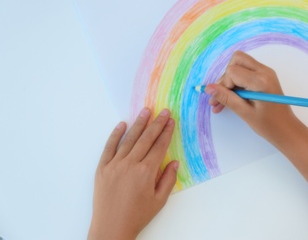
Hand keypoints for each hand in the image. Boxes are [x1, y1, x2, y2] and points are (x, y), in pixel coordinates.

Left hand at [88, 108, 178, 239]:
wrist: (111, 227)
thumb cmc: (137, 215)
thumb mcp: (159, 200)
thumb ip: (168, 179)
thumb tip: (175, 162)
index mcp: (146, 172)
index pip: (159, 146)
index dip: (166, 132)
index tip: (171, 121)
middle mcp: (130, 164)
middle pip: (146, 138)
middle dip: (156, 123)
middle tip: (163, 111)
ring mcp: (114, 164)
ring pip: (129, 139)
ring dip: (138, 124)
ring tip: (145, 111)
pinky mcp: (102, 168)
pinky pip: (109, 147)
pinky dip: (115, 135)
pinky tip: (122, 125)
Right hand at [206, 51, 297, 141]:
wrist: (286, 129)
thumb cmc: (268, 125)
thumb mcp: (244, 112)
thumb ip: (226, 98)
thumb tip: (208, 88)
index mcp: (261, 81)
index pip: (232, 71)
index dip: (223, 85)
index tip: (220, 100)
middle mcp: (264, 71)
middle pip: (236, 60)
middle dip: (225, 78)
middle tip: (220, 98)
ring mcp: (265, 72)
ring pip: (239, 64)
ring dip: (228, 81)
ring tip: (221, 102)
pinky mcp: (264, 76)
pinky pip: (245, 71)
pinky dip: (235, 82)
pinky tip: (229, 99)